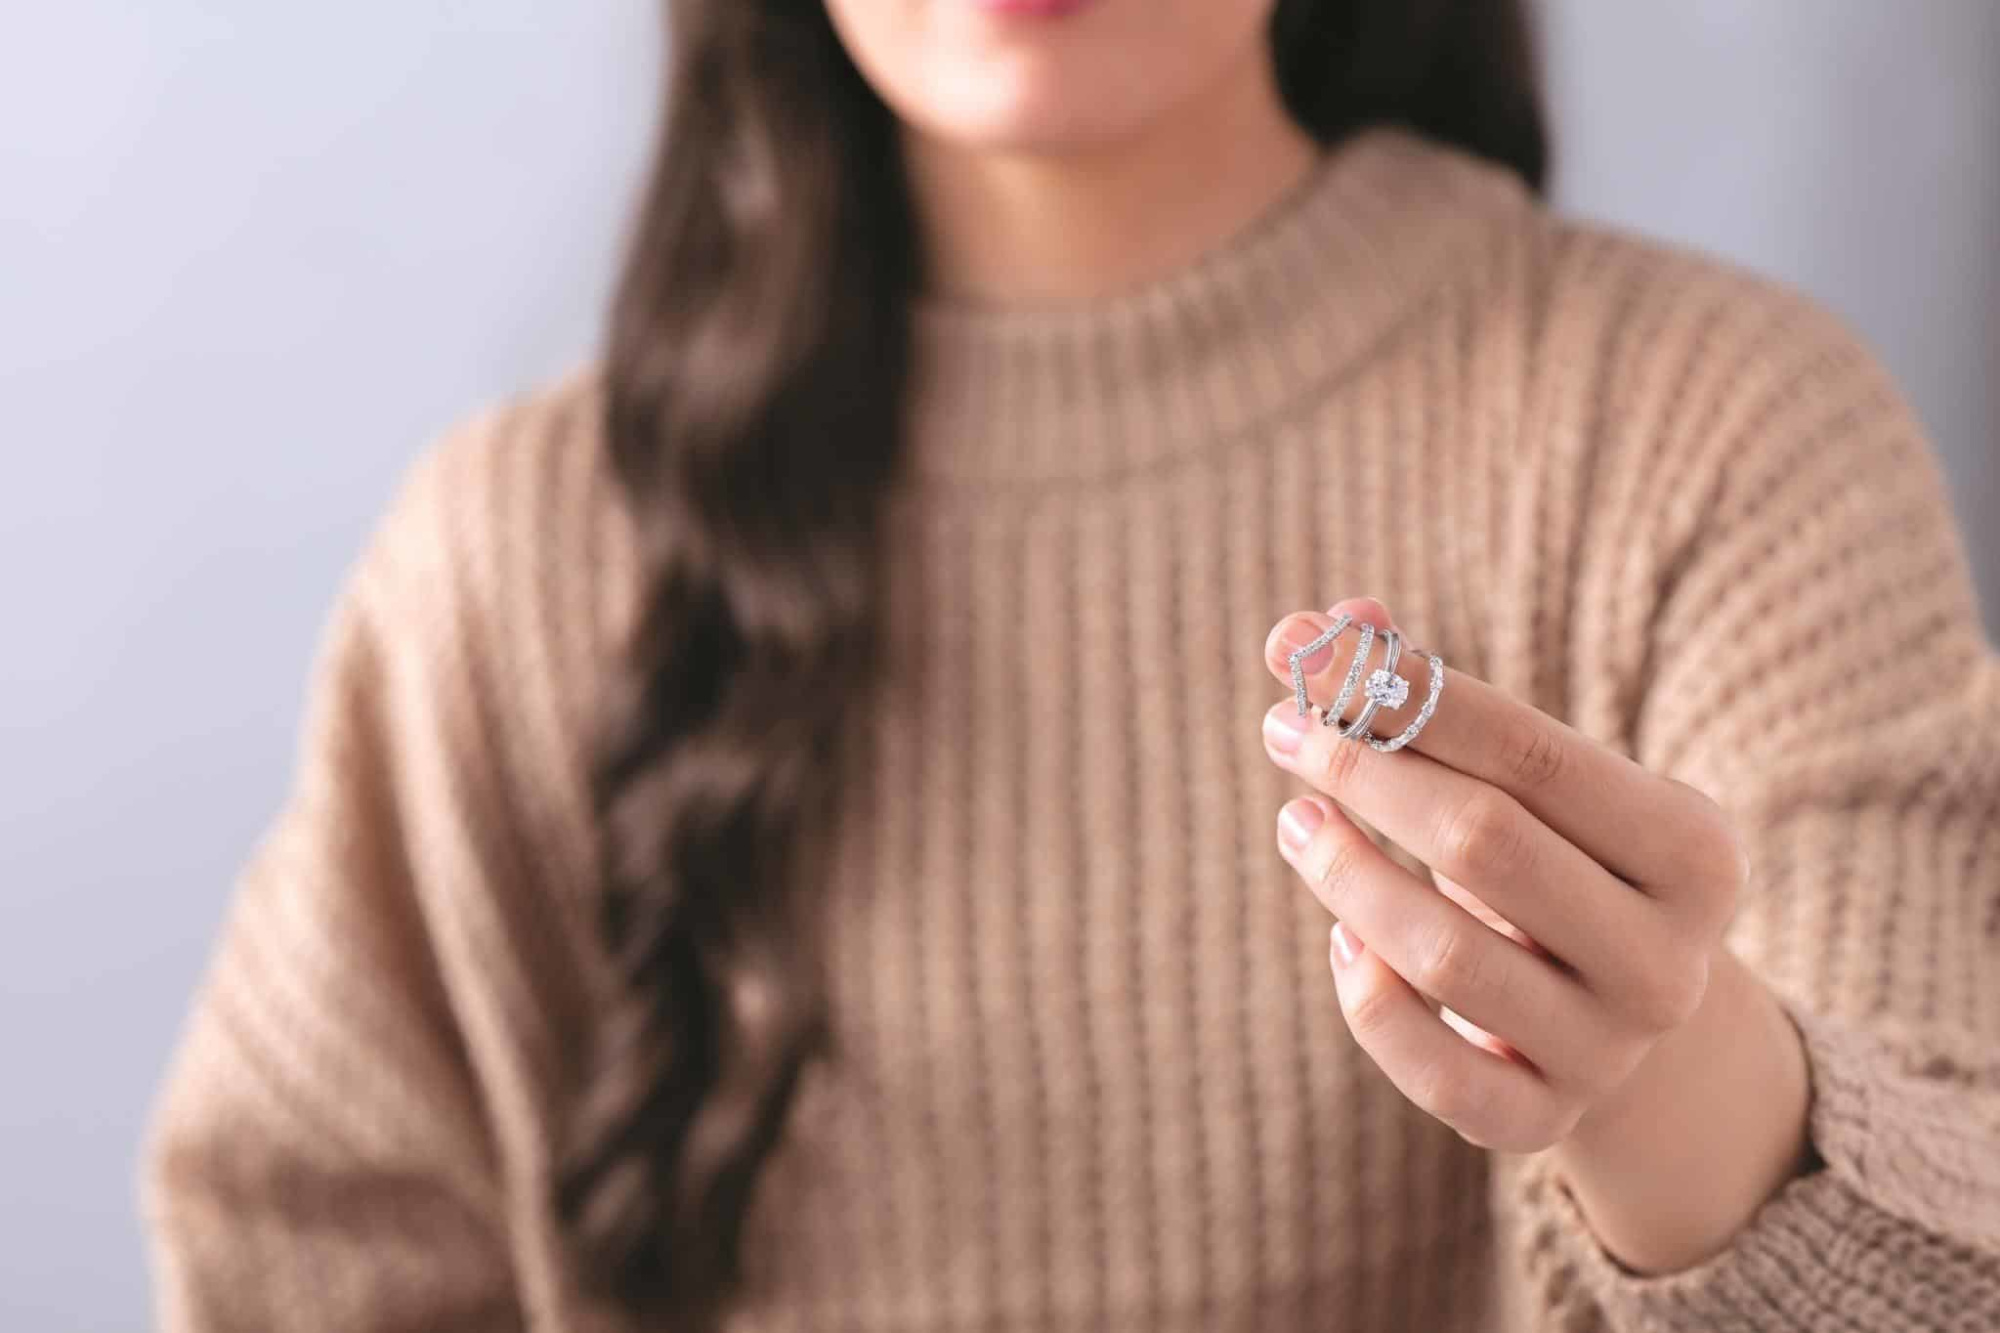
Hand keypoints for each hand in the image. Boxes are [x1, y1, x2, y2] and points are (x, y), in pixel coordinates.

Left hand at [1257, 595, 1747, 1153]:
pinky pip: (1432, 1070)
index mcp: (1695, 851)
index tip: (1302, 653)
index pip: (1532, 752)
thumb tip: (1308, 630)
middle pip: (1485, 844)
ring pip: (1445, 959)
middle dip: (1365, 773)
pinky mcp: (1544, 1123)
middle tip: (1284, 730)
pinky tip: (1341, 935)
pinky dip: (1368, 999)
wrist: (1624, 1015)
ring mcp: (1611, 1053)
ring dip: (1346, 874)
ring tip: (1296, 820)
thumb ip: (1424, 693)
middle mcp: (1668, 962)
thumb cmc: (1558, 858)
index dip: (1406, 694)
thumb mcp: (1528, 777)